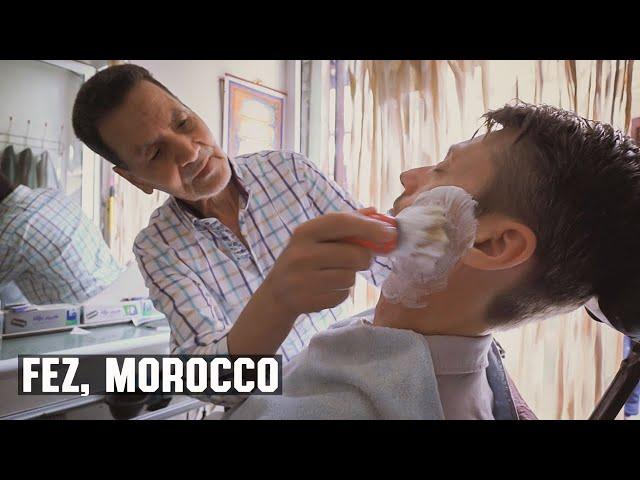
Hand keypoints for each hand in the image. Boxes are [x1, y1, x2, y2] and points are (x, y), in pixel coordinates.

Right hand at [261, 210, 396, 316]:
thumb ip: (345, 223)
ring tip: (336, 274)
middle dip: (365, 258)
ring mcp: (302, 280)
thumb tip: (375, 212)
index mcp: (304, 232)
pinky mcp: (308, 301)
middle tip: (362, 259)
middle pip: (353, 254)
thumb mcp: (316, 237)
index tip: (390, 232)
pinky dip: (341, 293)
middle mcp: (301, 254)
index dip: (369, 226)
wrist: (276, 293)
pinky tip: (327, 289)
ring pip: (350, 278)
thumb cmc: (304, 258)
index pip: (342, 223)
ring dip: (351, 277)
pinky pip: (342, 296)